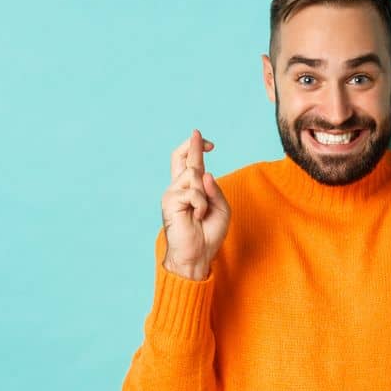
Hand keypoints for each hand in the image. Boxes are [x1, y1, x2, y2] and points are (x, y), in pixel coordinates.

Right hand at [161, 128, 231, 280]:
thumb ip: (215, 191)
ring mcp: (172, 193)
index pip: (190, 163)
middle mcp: (179, 187)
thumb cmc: (208, 233)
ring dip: (204, 192)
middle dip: (193, 146)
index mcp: (191, 188)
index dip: (196, 148)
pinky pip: (193, 193)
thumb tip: (206, 173)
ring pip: (193, 175)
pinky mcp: (169, 201)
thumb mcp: (221, 209)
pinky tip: (198, 217)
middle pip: (181, 157)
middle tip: (201, 136)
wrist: (197, 254)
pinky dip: (201, 205)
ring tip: (202, 211)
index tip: (207, 142)